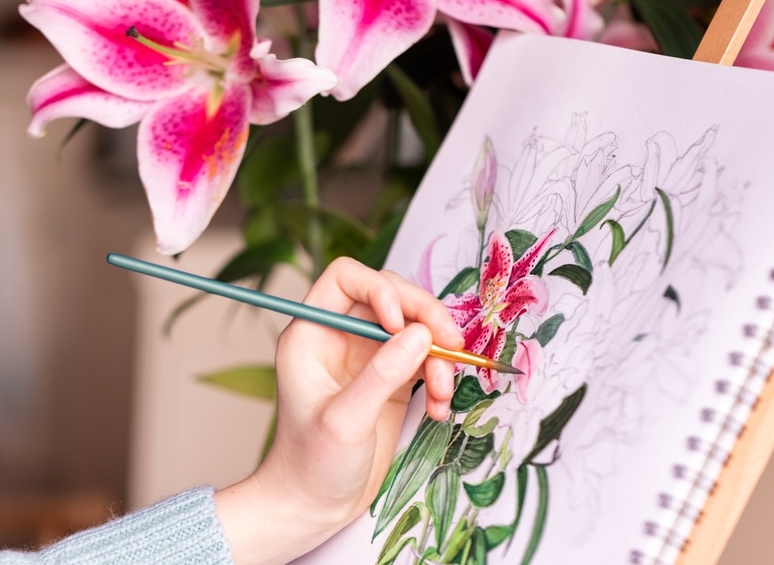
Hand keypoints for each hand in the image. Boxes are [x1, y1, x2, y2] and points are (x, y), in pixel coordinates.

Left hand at [214, 257, 463, 563]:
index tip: (402, 322)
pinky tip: (440, 409)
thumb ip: (383, 375)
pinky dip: (440, 378)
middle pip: (392, 297)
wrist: (314, 507)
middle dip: (426, 317)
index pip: (347, 278)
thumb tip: (421, 335)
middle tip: (452, 343)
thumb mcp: (346, 420)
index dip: (380, 289)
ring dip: (439, 355)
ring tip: (444, 392)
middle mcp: (340, 336)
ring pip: (415, 328)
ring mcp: (368, 356)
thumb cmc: (311, 465)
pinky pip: (425, 359)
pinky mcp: (391, 378)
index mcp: (312, 333)